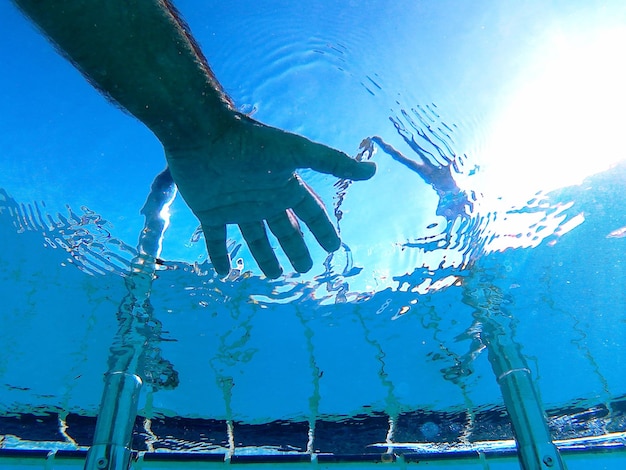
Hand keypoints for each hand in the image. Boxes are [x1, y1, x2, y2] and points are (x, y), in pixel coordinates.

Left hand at [165, 112, 375, 278]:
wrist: (201, 133)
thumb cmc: (249, 141)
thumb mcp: (296, 152)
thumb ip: (332, 162)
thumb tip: (373, 171)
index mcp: (285, 186)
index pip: (311, 212)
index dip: (323, 229)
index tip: (333, 247)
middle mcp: (263, 199)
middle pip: (284, 229)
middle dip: (296, 248)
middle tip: (304, 269)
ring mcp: (236, 206)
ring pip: (254, 237)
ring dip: (263, 257)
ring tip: (273, 276)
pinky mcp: (209, 212)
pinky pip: (216, 239)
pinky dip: (219, 256)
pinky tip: (224, 273)